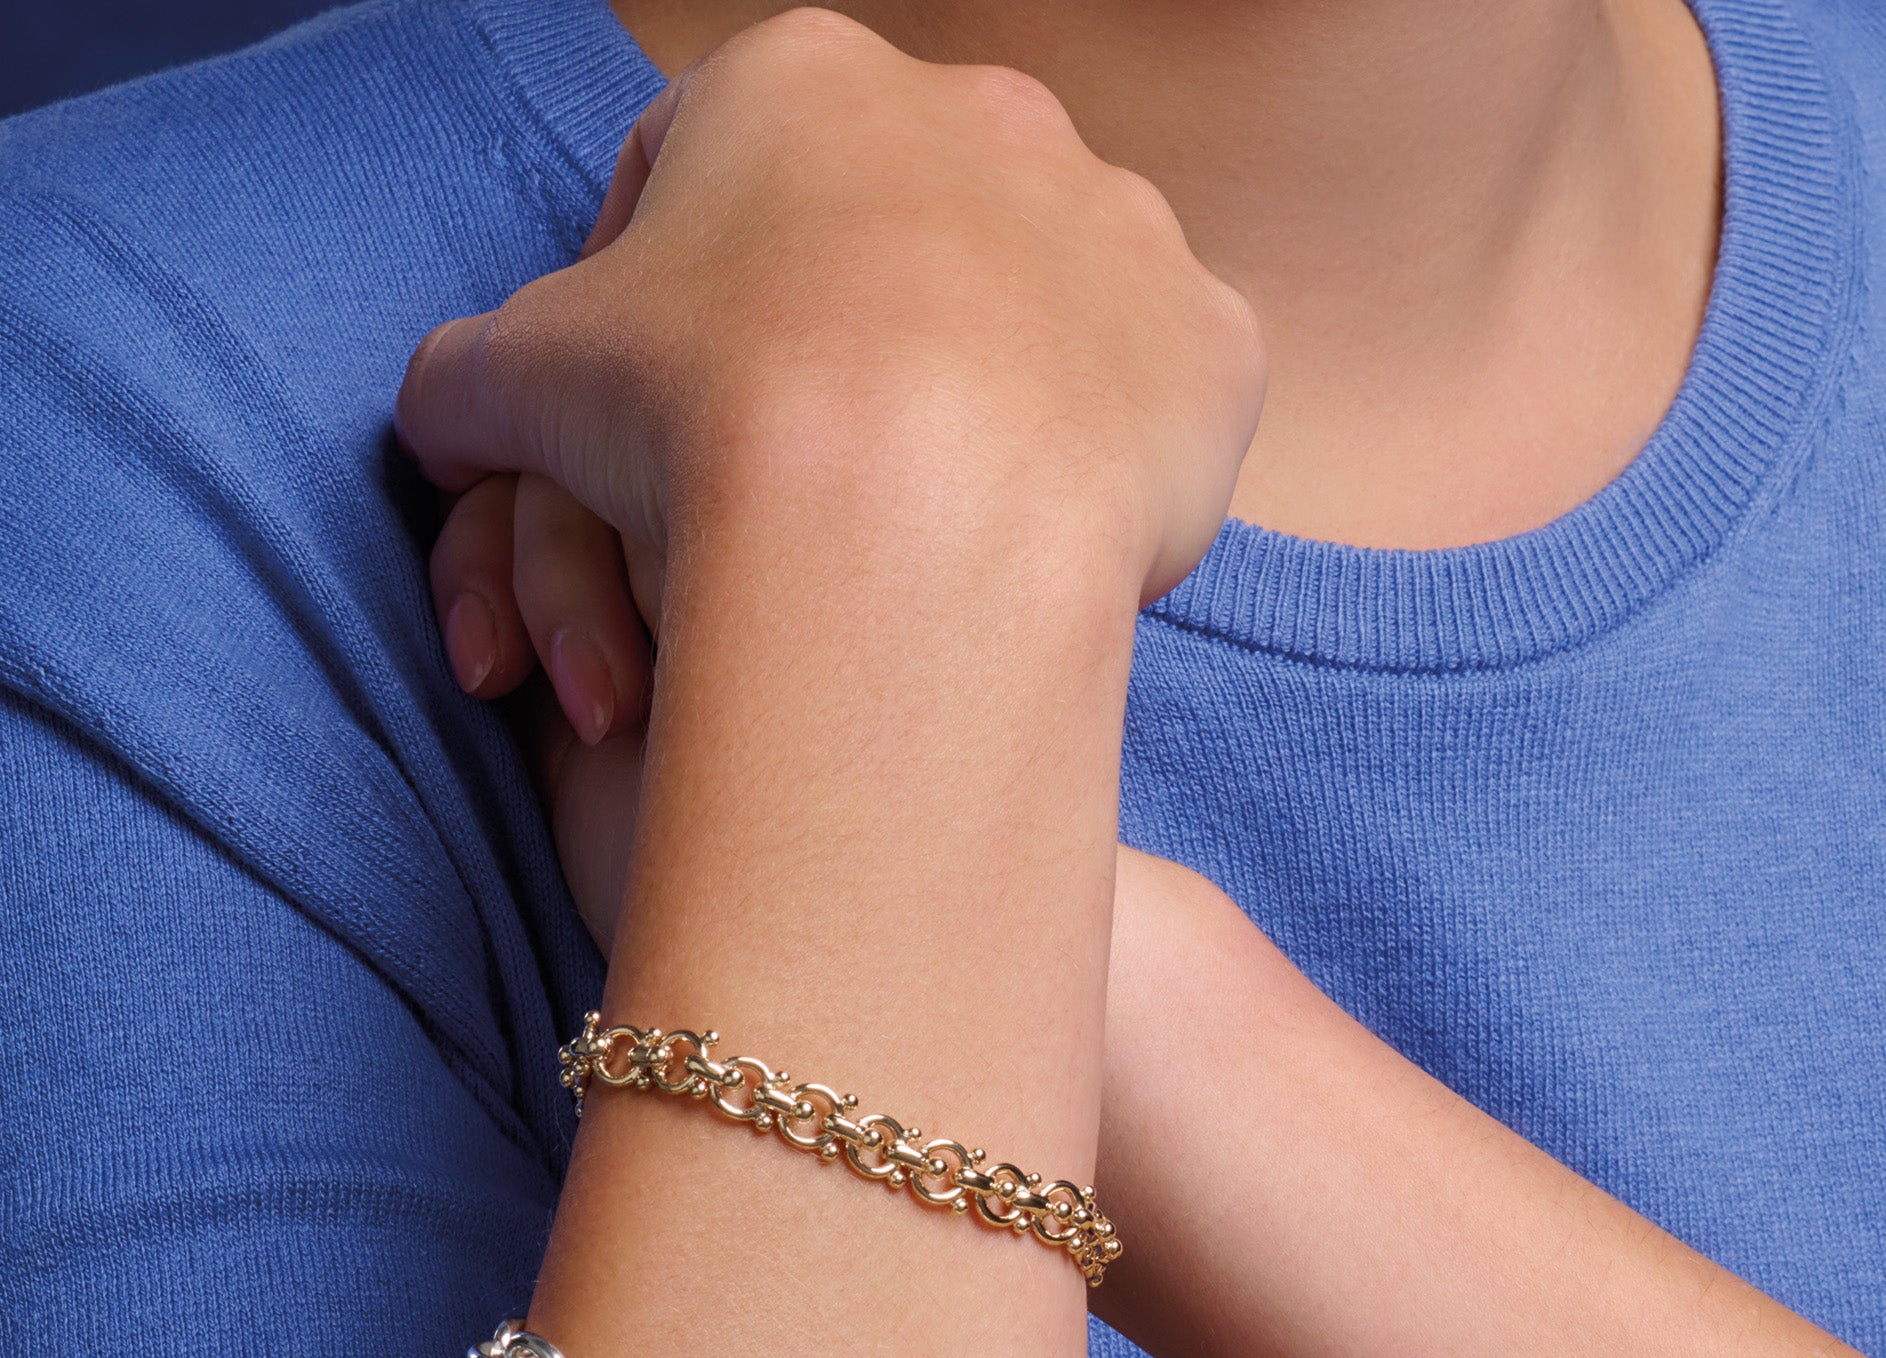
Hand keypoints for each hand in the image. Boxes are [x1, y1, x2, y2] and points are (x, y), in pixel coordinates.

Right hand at [402, 6, 1264, 740]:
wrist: (907, 519)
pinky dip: (1112, 453)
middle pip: (895, 234)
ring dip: (988, 391)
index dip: (676, 306)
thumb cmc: (701, 420)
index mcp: (803, 83)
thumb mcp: (521, 387)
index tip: (676, 419)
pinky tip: (1045, 526)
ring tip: (931, 513)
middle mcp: (981, 116)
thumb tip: (452, 413)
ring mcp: (1118, 223)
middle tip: (812, 477)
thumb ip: (475, 377)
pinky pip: (1160, 392)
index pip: (715, 178)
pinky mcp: (1212, 344)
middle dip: (847, 343)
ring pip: (1040, 306)